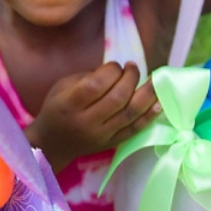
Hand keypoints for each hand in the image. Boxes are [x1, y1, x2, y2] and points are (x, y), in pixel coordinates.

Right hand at [26, 61, 159, 170]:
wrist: (52, 144)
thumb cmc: (56, 109)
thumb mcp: (62, 87)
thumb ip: (88, 77)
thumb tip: (118, 71)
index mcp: (69, 104)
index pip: (96, 84)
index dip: (112, 70)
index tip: (115, 65)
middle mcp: (86, 122)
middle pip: (117, 98)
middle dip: (130, 78)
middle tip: (132, 68)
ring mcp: (101, 135)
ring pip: (130, 113)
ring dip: (146, 94)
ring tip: (153, 80)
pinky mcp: (112, 144)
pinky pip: (135, 130)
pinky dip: (149, 115)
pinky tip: (158, 102)